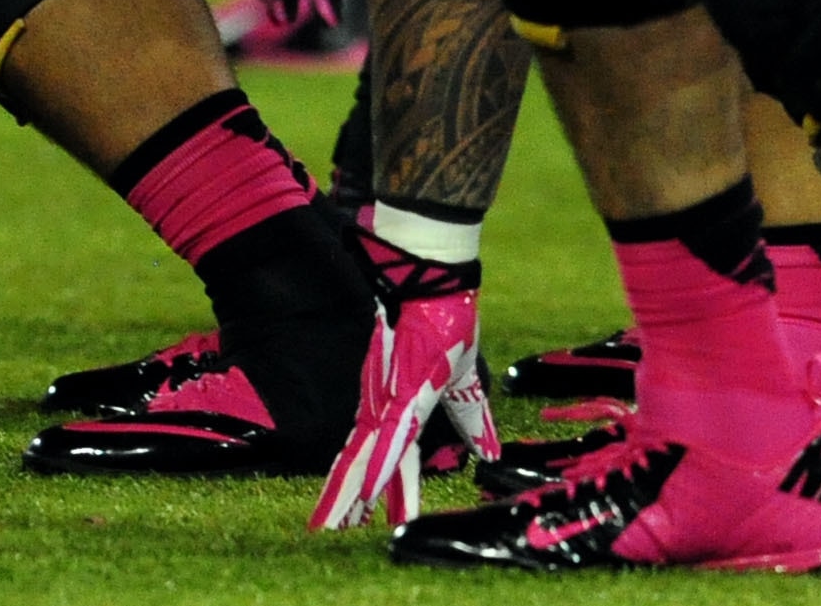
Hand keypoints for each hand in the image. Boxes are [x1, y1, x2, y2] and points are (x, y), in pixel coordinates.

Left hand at [309, 287, 496, 530]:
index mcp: (399, 409)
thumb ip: (473, 422)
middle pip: (364, 463)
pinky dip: (377, 469)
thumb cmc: (448, 328)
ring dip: (350, 494)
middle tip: (331, 530)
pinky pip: (387, 442)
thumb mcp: (466, 388)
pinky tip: (366, 494)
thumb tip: (489, 454)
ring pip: (364, 458)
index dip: (381, 486)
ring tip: (332, 526)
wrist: (437, 290)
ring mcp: (387, 404)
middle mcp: (384, 409)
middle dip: (350, 499)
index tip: (369, 515)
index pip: (390, 457)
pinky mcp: (398, 398)